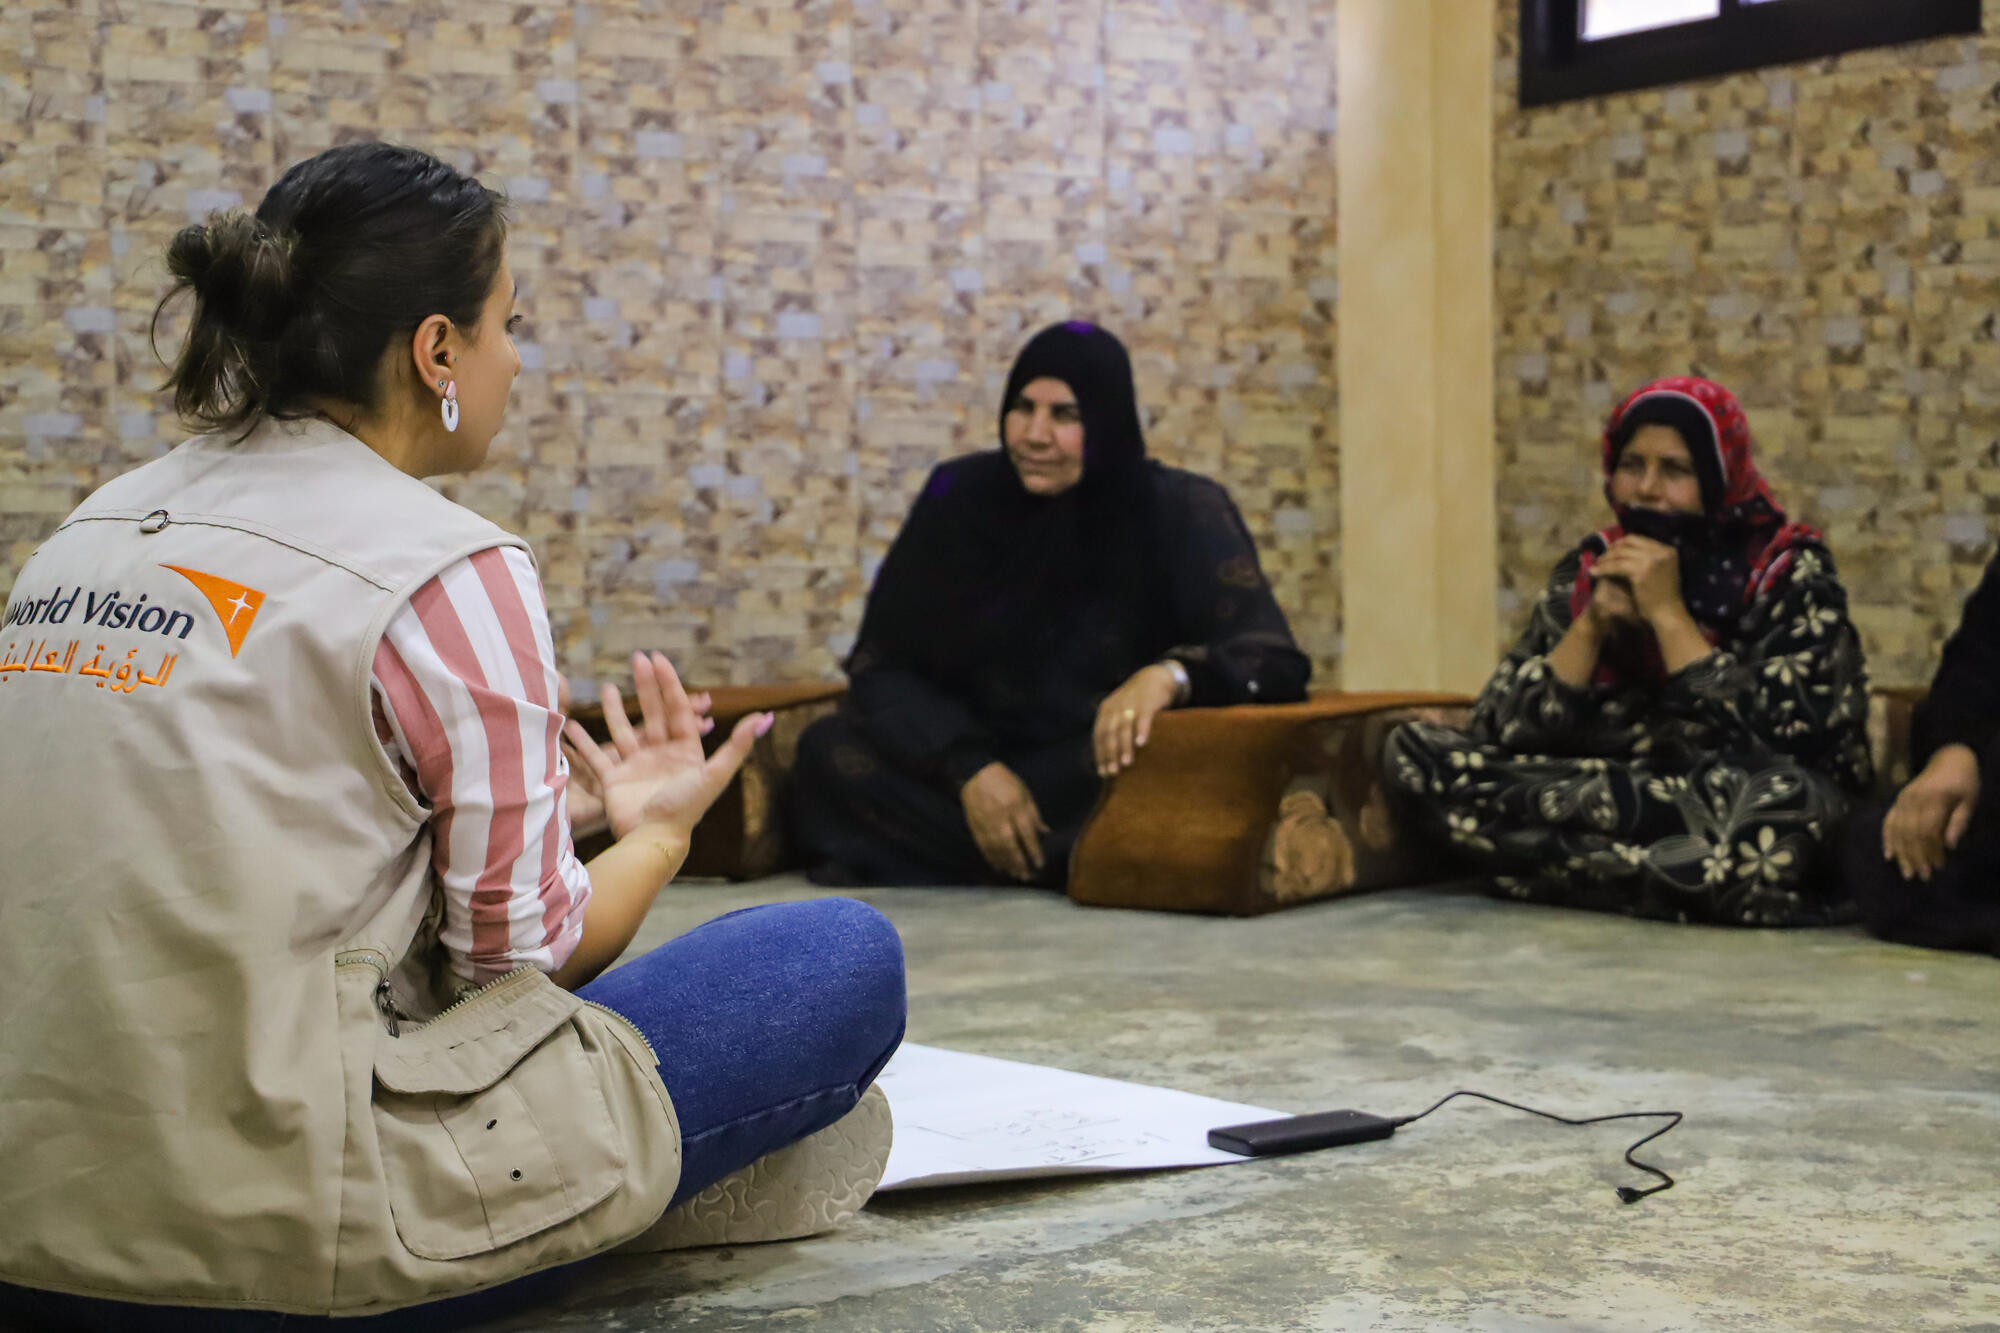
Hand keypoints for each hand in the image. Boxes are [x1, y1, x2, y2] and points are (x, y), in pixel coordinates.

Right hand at [560, 651, 769, 844]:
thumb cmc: (685, 809)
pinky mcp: (614, 780)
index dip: (668, 683)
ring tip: (605, 686)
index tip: (658, 659)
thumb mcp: (714, 776)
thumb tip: (764, 717)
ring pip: (623, 730)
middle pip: (652, 713)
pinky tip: (570, 726)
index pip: (676, 709)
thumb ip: (737, 746)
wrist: (653, 840)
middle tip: (637, 657)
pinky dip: (583, 743)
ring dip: (614, 709)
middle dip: (645, 686)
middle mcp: (661, 755)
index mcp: (685, 752)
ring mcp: (637, 767)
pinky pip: (596, 756)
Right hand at [960, 762, 1048, 882]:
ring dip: (1006, 864)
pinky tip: (999, 868)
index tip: (1039, 864)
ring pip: (996, 849)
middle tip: (1027, 876)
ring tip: (1015, 875)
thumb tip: (1045, 833)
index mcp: (1015, 807)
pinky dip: (992, 859)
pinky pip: (984, 847)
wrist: (975, 775)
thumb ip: (1034, 814)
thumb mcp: (1024, 793)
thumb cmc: (1005, 782)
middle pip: (1010, 845)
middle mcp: (1000, 818)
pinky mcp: (975, 828)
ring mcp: (986, 824)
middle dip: (1019, 862)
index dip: (1033, 850)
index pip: (1026, 833)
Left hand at [1093, 664, 1179, 777]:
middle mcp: (1115, 707)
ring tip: (1126, 764)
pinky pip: (1142, 718)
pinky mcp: (1147, 702)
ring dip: (1124, 747)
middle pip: (1109, 733)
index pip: (1099, 735)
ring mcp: (1130, 704)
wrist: (1156, 676)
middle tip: (1113, 772)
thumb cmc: (1138, 701)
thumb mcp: (1121, 711)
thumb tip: (1111, 759)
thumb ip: (1114, 730)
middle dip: (1110, 754)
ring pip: (1124, 727)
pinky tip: (1141, 744)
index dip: (1100, 754)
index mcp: (1106, 711)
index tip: (1102, 773)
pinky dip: (1141, 730)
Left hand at [1593, 536, 1687, 627]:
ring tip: (1596, 566)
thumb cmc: (1664, 598)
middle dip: (1612, 549)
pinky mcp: (1641, 570)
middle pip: (1629, 542)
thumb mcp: (1661, 571)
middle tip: (1601, 558)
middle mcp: (1661, 551)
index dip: (1622, 543)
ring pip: (1620, 553)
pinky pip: (1616, 566)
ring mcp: (1652, 559)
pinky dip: (1603, 568)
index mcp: (1668, 550)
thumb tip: (1626, 551)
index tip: (1611, 550)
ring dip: (1606, 559)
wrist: (1668, 613)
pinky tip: (1594, 572)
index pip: (1639, 539)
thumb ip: (1649, 560)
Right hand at [1883, 743, 1980, 881]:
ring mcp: (1902, 800)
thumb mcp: (1970, 800)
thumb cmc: (1964, 781)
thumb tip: (1949, 846)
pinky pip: (1888, 821)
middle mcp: (1913, 800)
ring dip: (1901, 853)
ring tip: (1905, 871)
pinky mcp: (1898, 800)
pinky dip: (1887, 838)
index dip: (1930, 851)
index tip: (1937, 868)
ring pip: (1897, 830)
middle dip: (1914, 857)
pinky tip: (1888, 854)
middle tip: (1919, 876)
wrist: (1949, 758)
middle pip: (1909, 833)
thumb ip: (1959, 822)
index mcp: (1933, 799)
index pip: (1927, 830)